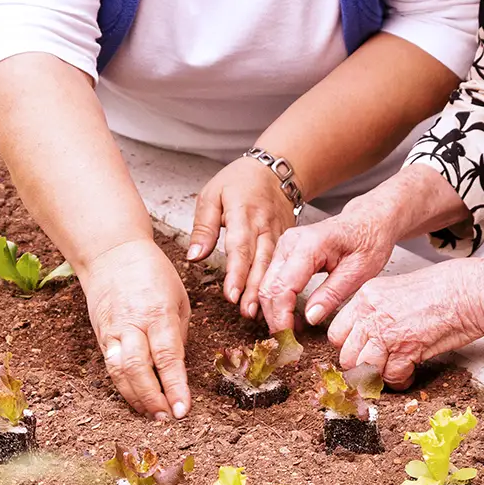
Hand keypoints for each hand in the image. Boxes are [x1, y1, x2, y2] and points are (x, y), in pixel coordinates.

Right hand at [81, 238, 192, 420]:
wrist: (112, 254)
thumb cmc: (151, 273)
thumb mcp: (179, 298)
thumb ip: (179, 334)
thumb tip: (178, 368)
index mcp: (157, 311)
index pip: (167, 356)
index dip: (174, 386)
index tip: (183, 409)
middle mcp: (132, 323)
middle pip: (139, 369)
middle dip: (153, 398)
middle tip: (168, 417)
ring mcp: (113, 331)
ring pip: (120, 372)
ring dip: (136, 398)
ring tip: (153, 415)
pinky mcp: (101, 336)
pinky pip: (111, 367)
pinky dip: (124, 387)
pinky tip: (136, 400)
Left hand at [189, 157, 296, 318]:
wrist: (277, 172)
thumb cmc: (239, 182)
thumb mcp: (211, 196)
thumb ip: (203, 228)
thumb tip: (194, 257)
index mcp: (243, 212)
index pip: (239, 246)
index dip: (236, 273)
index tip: (231, 295)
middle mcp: (264, 225)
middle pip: (260, 260)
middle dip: (254, 288)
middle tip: (247, 312)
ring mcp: (280, 233)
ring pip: (275, 265)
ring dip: (267, 289)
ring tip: (260, 313)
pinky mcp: (289, 239)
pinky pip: (285, 263)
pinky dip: (281, 282)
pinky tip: (275, 300)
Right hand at [256, 204, 398, 333]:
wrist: (368, 221)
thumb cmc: (369, 241)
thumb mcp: (359, 272)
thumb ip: (332, 294)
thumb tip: (309, 319)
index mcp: (310, 245)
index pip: (282, 288)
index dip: (282, 318)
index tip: (290, 342)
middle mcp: (290, 242)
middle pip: (267, 288)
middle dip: (274, 320)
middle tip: (287, 346)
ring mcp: (284, 244)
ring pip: (265, 285)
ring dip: (274, 312)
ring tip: (290, 334)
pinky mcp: (283, 251)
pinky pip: (271, 279)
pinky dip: (277, 301)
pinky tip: (290, 317)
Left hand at [326, 262, 483, 388]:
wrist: (470, 291)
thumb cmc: (444, 288)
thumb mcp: (397, 291)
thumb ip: (378, 312)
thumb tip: (367, 337)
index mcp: (367, 296)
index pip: (337, 333)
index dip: (349, 349)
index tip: (360, 355)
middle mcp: (371, 314)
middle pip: (346, 356)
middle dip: (361, 367)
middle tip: (377, 368)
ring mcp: (386, 332)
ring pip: (364, 370)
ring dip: (379, 376)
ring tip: (394, 371)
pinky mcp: (406, 349)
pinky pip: (391, 377)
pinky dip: (400, 381)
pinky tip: (409, 374)